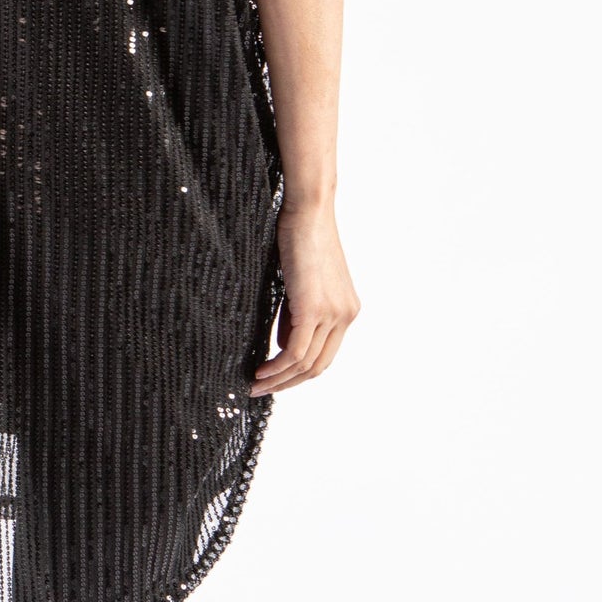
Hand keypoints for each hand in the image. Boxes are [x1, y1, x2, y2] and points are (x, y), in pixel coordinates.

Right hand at [249, 201, 360, 394]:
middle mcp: (346, 315)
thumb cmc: (300, 238)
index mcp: (347, 310)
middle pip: (318, 366)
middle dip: (289, 383)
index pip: (325, 354)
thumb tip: (282, 344)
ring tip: (255, 384)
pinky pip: (295, 351)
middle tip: (261, 389)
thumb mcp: (300, 284)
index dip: (299, 373)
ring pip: (306, 363)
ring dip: (279, 379)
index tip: (274, 378)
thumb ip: (296, 315)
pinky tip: (260, 370)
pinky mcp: (314, 308)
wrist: (308, 211)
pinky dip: (277, 366)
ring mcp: (333, 313)